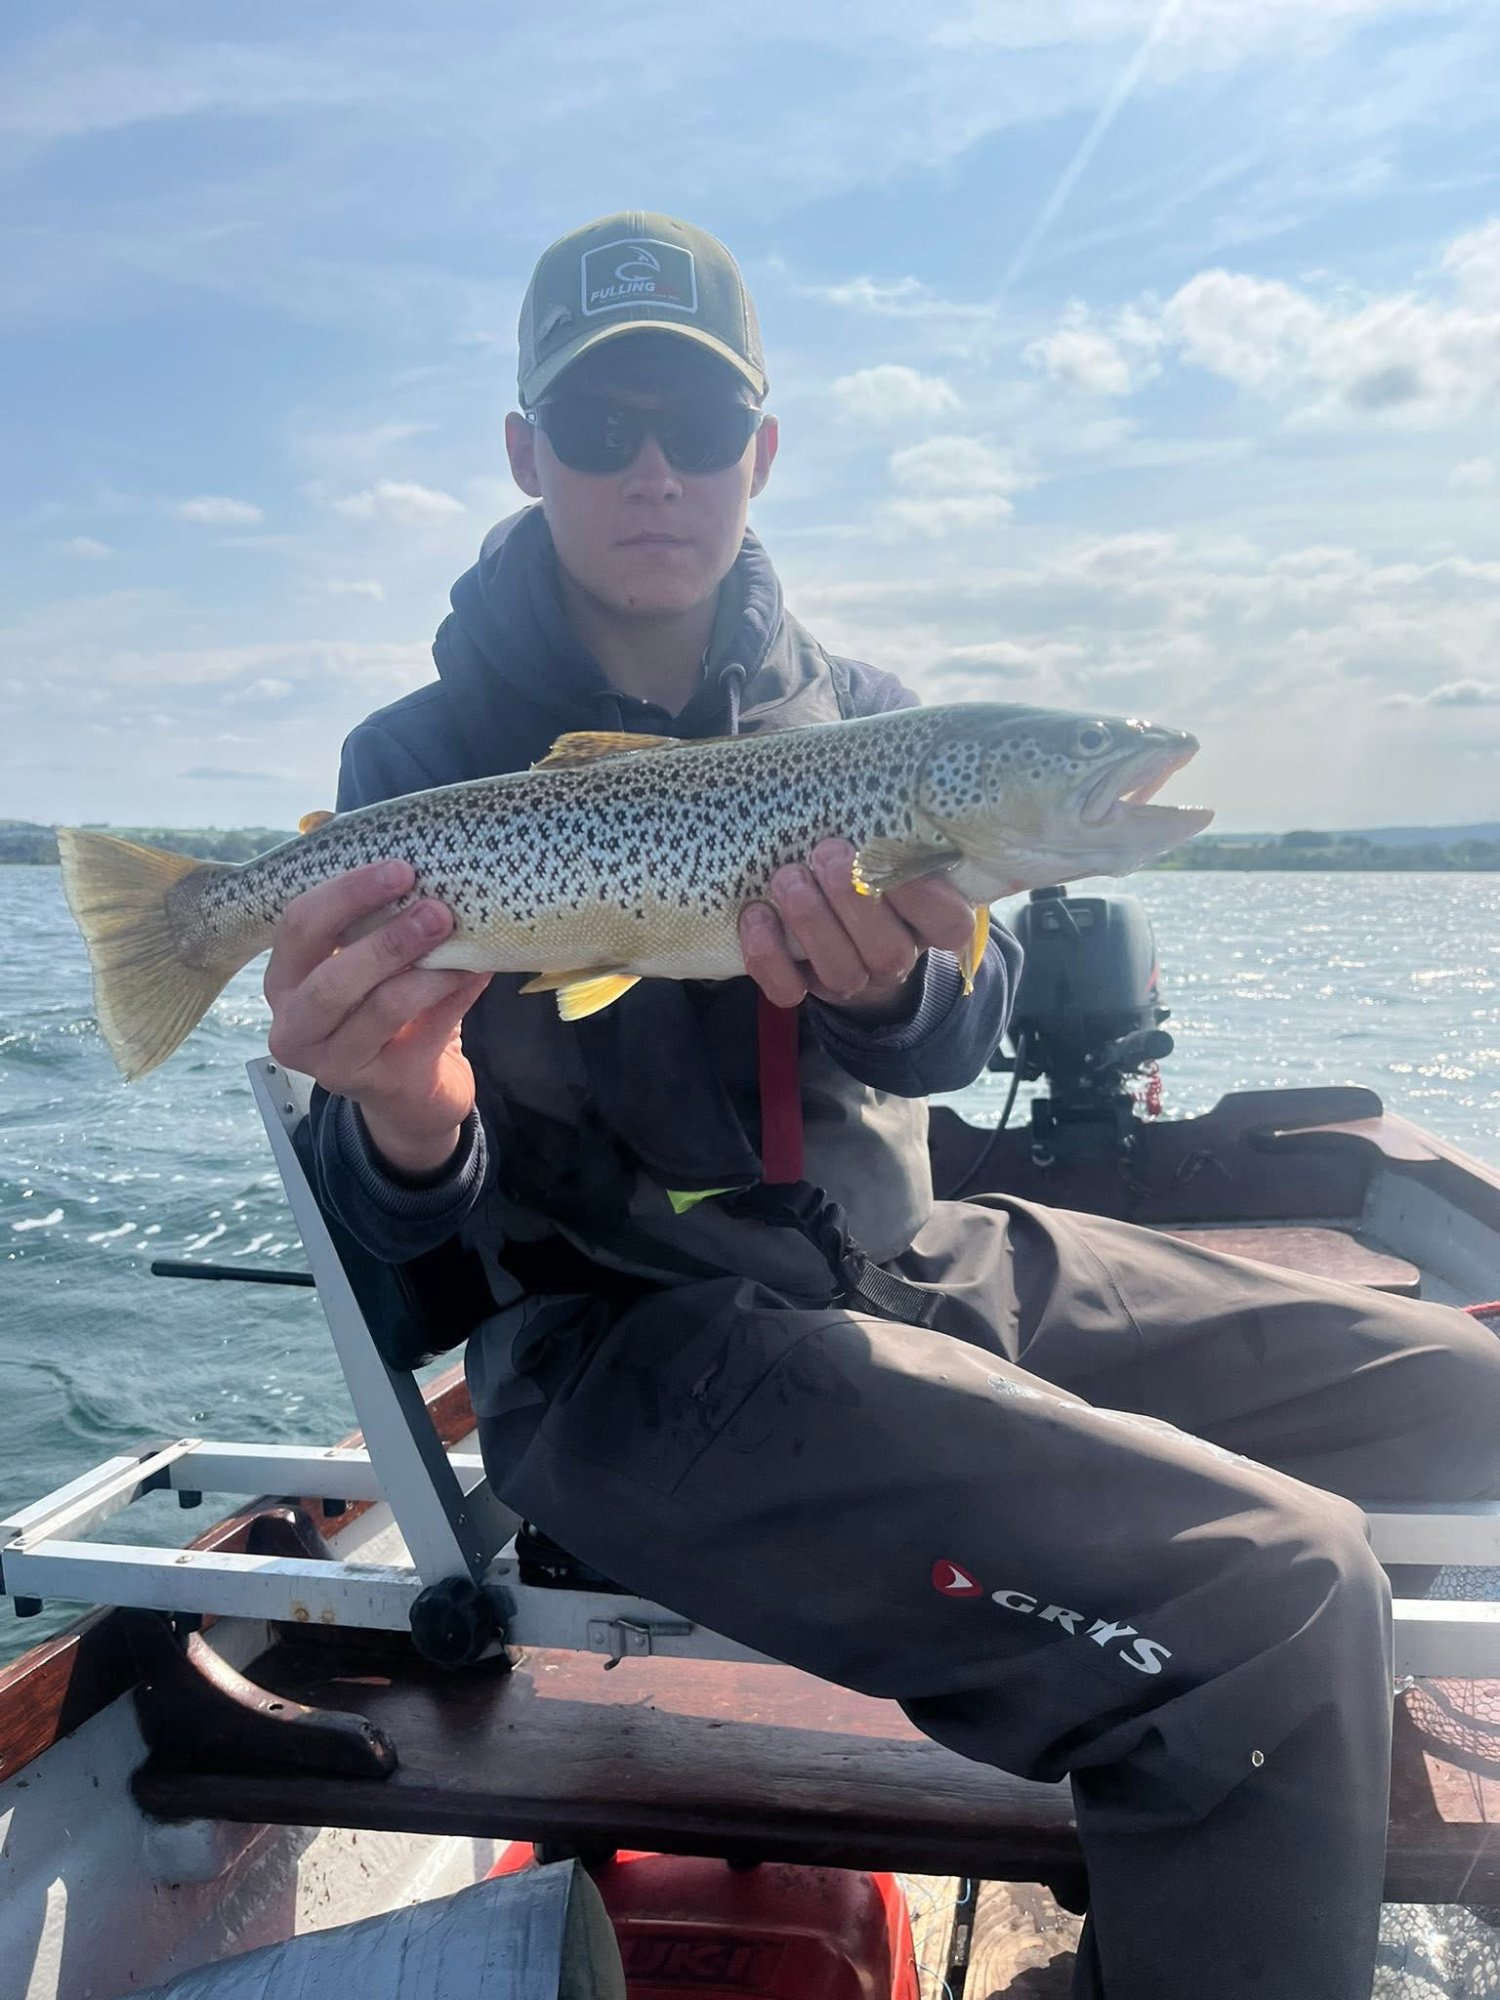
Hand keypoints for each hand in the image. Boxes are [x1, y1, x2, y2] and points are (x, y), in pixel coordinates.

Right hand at [264, 859, 490, 1176]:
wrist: (412, 1091)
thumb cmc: (383, 1008)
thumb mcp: (364, 964)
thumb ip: (374, 922)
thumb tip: (425, 861)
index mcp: (284, 980)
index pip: (299, 927)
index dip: (347, 894)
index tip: (401, 869)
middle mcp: (296, 1026)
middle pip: (332, 979)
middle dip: (388, 939)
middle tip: (438, 910)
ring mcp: (335, 1065)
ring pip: (380, 1009)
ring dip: (427, 971)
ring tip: (462, 946)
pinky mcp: (383, 1085)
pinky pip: (425, 1034)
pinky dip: (456, 998)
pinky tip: (478, 972)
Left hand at [738, 838, 976, 1019]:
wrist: (837, 922)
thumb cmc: (866, 865)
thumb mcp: (889, 845)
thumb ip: (894, 824)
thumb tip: (878, 768)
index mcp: (929, 922)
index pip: (949, 924)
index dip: (923, 896)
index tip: (888, 851)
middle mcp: (894, 957)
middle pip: (888, 952)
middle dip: (853, 900)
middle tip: (828, 851)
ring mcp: (850, 979)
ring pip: (840, 971)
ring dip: (811, 921)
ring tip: (788, 876)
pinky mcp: (804, 987)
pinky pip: (788, 990)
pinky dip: (767, 955)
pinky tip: (756, 913)